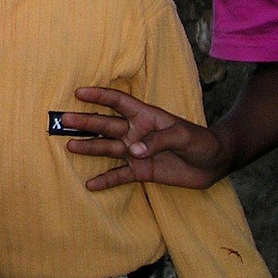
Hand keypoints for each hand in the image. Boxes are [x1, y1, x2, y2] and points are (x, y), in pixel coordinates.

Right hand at [63, 87, 229, 190]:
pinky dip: (106, 180)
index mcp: (145, 116)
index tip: (79, 93)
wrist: (214, 164)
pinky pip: (119, 176)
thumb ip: (157, 140)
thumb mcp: (183, 136)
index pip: (118, 102)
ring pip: (108, 148)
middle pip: (106, 125)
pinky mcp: (141, 171)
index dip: (99, 96)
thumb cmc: (201, 142)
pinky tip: (90, 184)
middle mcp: (135, 132)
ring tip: (70, 147)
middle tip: (64, 119)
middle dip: (86, 122)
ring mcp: (136, 152)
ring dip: (90, 147)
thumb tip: (132, 150)